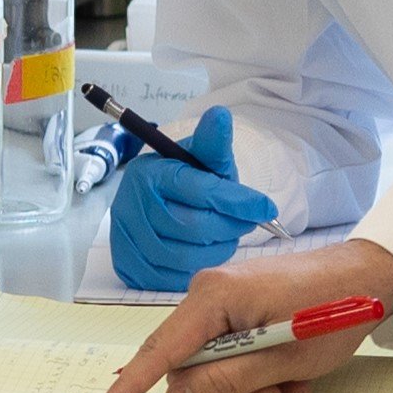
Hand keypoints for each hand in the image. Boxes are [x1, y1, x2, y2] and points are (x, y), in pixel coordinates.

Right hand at [92, 237, 392, 392]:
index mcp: (213, 297)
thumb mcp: (282, 360)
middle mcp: (208, 292)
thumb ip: (226, 382)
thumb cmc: (333, 314)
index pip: (159, 350)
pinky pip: (230, 349)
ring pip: (211, 362)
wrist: (371, 276)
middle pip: (187, 363)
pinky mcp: (241, 305)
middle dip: (226, 391)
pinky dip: (256, 369)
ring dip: (248, 384)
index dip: (131, 388)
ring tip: (293, 384)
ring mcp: (224, 298)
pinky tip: (291, 374)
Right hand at [105, 105, 280, 290]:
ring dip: (217, 250)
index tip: (267, 209)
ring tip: (227, 235)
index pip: (202, 191)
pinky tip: (206, 252)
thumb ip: (214, 143)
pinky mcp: (126, 263)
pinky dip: (195, 268)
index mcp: (151, 172)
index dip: (240, 202)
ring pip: (184, 256)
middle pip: (194, 228)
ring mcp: (125, 236)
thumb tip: (220, 115)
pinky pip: (169, 277)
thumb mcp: (204, 158)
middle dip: (230, 227)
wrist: (159, 199)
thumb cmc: (189, 178)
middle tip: (246, 222)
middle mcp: (131, 204)